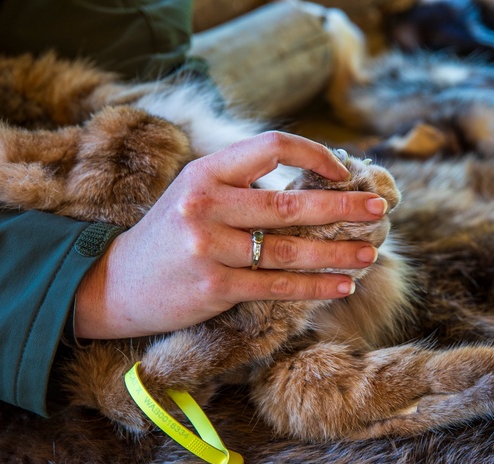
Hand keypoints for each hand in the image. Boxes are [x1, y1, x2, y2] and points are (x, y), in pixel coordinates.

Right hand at [74, 131, 389, 339]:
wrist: (113, 284)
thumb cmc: (168, 236)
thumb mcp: (195, 193)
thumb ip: (243, 184)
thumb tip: (312, 183)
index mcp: (206, 172)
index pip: (271, 146)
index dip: (314, 154)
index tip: (343, 170)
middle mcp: (207, 205)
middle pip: (291, 203)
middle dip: (343, 206)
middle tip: (380, 207)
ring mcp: (209, 247)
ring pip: (290, 249)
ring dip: (338, 252)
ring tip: (371, 252)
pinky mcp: (215, 287)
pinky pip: (278, 286)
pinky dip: (316, 287)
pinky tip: (343, 285)